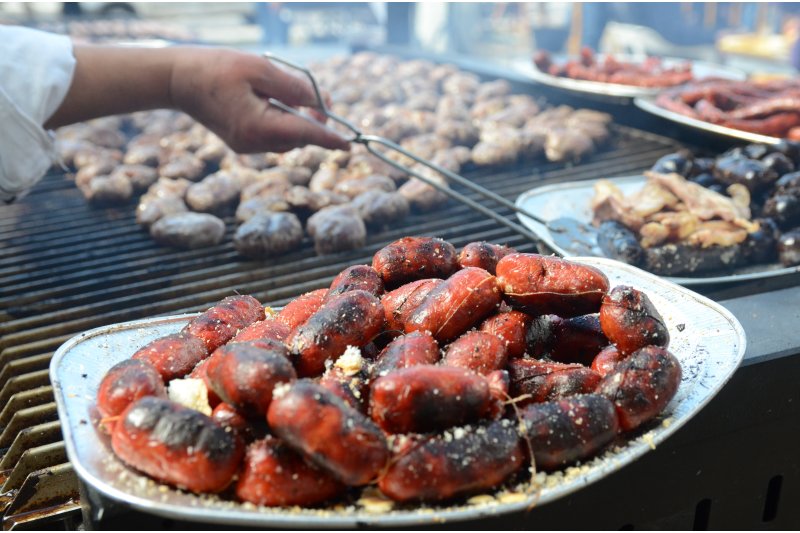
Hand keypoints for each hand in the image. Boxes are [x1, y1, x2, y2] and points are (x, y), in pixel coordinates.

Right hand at [169, 48, 348, 152]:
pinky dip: (282, 120)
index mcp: (258, 127)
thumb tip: (319, 103)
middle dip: (313, 119)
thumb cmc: (215, 68)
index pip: (304, 135)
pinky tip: (270, 100)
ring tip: (284, 91)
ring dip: (296, 118)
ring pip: (288, 137)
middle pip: (299, 137)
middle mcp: (254, 144)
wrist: (178, 80)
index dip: (329, 139)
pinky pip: (274, 135)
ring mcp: (248, 146)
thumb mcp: (259, 69)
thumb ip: (293, 87)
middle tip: (320, 96)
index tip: (349, 145)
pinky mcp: (243, 142)